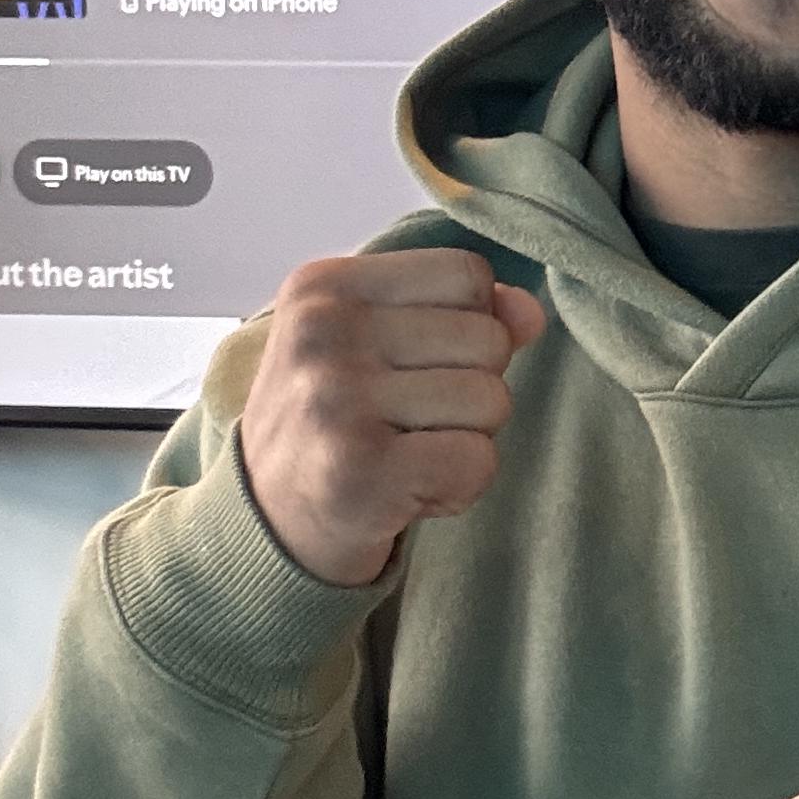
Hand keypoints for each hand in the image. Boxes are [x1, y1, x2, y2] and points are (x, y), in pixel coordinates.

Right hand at [237, 251, 545, 586]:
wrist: (268, 525)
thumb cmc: (334, 426)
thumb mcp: (381, 346)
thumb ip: (462, 315)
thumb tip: (530, 312)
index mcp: (324, 287)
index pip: (467, 274)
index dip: (470, 323)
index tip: (415, 364)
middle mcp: (322, 332)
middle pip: (489, 338)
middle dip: (471, 388)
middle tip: (407, 423)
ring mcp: (336, 399)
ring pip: (492, 400)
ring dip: (467, 440)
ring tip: (405, 455)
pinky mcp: (361, 468)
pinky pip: (479, 460)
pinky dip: (460, 487)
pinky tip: (408, 491)